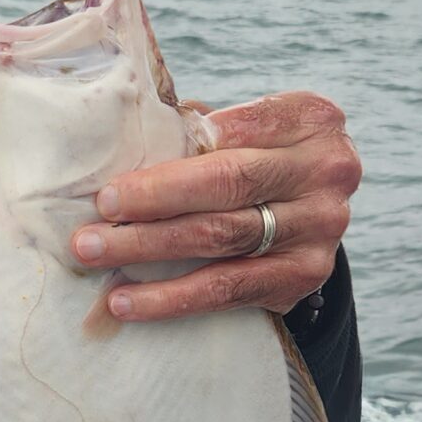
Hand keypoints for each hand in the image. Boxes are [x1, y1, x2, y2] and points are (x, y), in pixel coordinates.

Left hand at [70, 92, 360, 323]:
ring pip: (222, 239)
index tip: (111, 189)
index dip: (170, 165)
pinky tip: (126, 302)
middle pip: (228, 185)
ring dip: (149, 249)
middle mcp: (326, 171)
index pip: (231, 135)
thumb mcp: (243, 127)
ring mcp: (321, 228)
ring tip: (94, 254)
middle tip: (95, 218)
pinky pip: (228, 290)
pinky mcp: (303, 277)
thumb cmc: (253, 156)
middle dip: (152, 203)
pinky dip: (172, 298)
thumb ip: (196, 129)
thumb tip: (115, 145)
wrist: (307, 210)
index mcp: (310, 119)